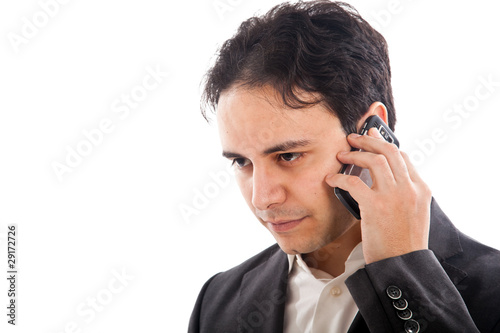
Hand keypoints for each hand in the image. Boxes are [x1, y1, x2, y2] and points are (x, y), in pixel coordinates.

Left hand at [325, 128, 431, 263]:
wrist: (402, 265)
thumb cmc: (403, 243)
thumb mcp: (413, 215)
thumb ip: (404, 195)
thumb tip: (384, 180)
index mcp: (421, 190)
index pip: (403, 157)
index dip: (385, 144)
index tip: (372, 138)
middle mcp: (410, 189)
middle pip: (389, 151)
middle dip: (369, 140)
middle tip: (353, 138)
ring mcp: (394, 196)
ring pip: (374, 160)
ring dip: (355, 154)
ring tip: (341, 155)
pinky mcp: (375, 207)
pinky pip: (354, 182)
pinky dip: (340, 178)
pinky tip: (332, 179)